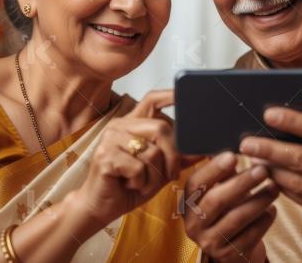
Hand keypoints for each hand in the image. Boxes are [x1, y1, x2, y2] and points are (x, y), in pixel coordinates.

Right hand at [75, 90, 180, 227]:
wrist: (100, 208)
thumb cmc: (128, 187)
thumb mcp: (159, 171)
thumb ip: (178, 158)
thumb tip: (201, 150)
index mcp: (132, 124)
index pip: (152, 100)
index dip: (170, 95)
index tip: (184, 94)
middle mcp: (120, 126)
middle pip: (161, 128)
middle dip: (173, 155)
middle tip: (171, 174)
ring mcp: (110, 139)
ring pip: (152, 151)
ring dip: (155, 176)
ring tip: (142, 183)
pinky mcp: (105, 156)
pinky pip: (139, 168)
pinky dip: (141, 183)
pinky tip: (129, 185)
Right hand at [183, 152, 277, 261]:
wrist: (233, 246)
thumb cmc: (228, 208)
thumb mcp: (221, 189)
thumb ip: (224, 171)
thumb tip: (237, 143)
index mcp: (188, 202)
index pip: (196, 183)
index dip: (214, 169)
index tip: (233, 155)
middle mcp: (194, 223)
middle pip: (216, 201)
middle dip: (241, 183)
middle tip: (263, 170)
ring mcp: (210, 242)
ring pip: (235, 219)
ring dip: (258, 201)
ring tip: (275, 187)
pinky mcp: (227, 256)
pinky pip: (249, 236)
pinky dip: (263, 221)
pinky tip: (272, 210)